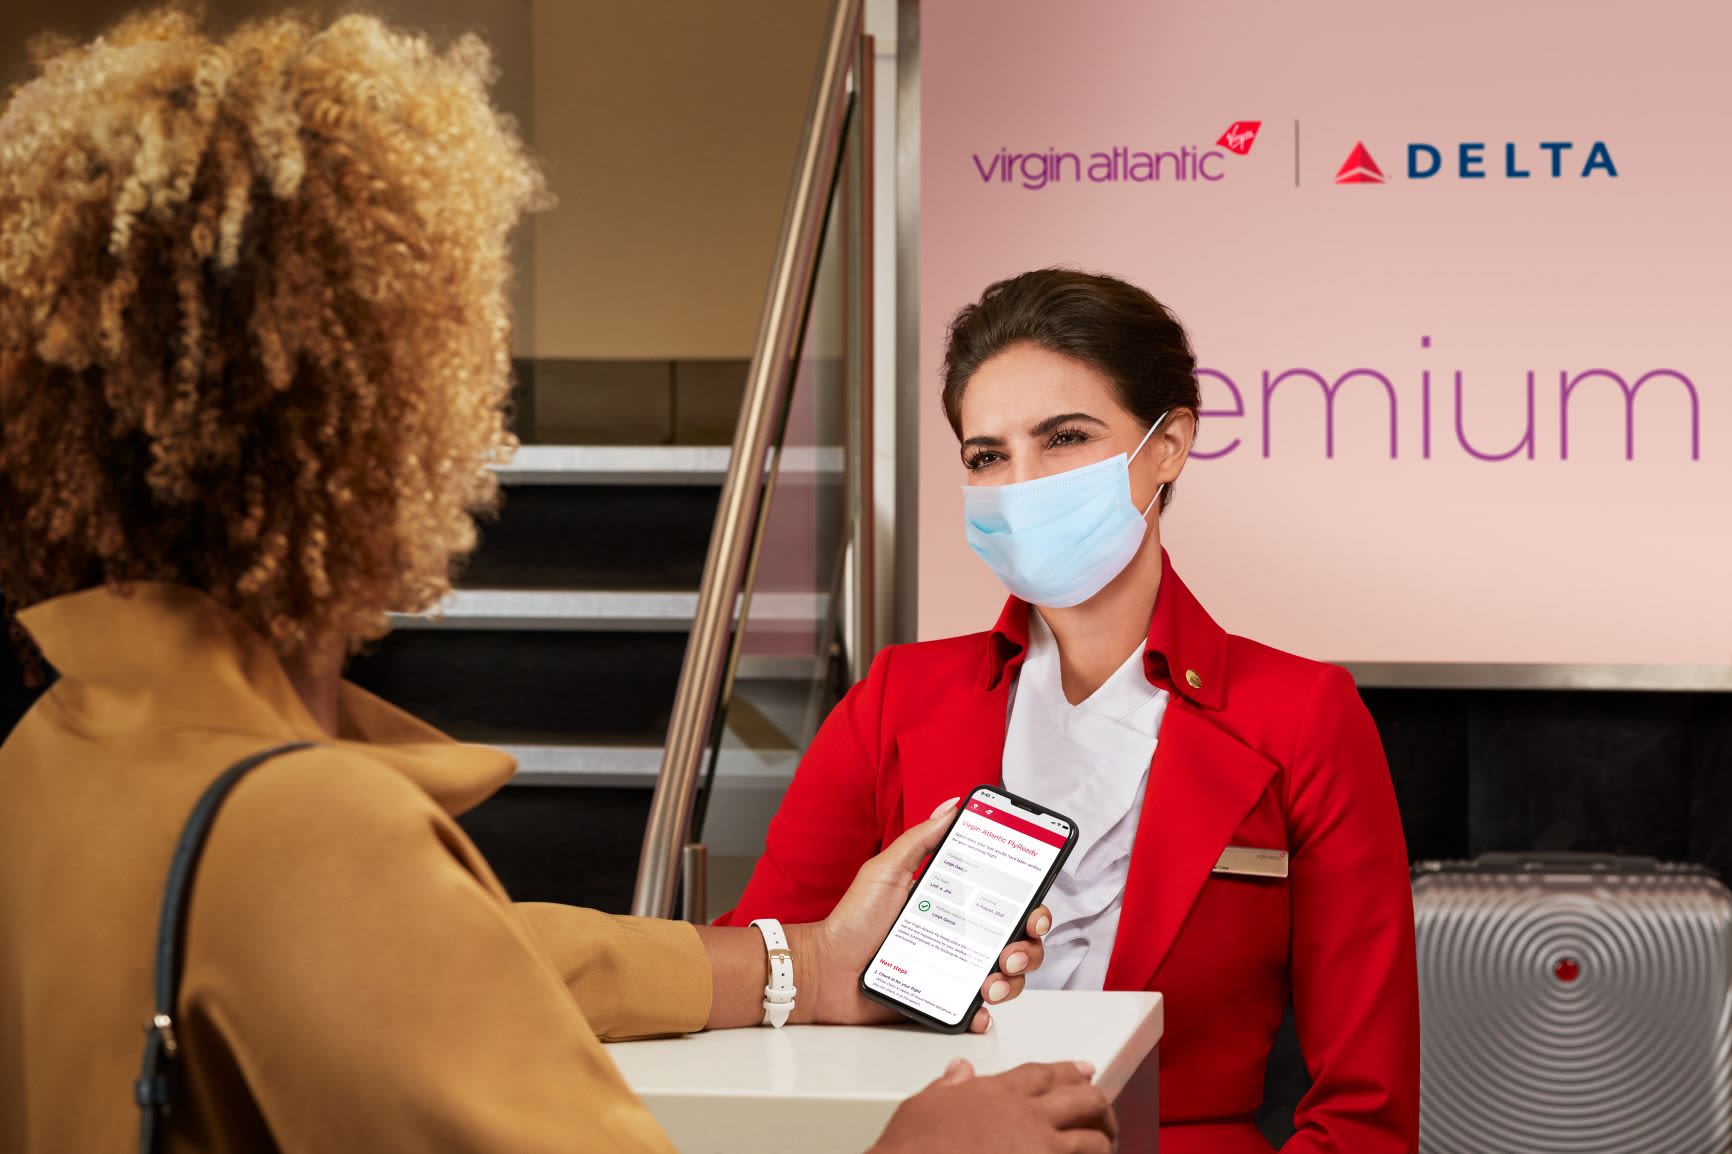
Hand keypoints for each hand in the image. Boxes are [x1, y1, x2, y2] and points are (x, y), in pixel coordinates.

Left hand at [798, 797, 1052, 1032]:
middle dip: (1029, 947)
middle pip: (1019, 941)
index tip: (1034, 908)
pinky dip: (984, 1012)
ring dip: (1013, 981)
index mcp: (957, 903)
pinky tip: (978, 1007)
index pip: (1009, 902)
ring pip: (1008, 977)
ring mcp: (957, 971)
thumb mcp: (887, 870)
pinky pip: (977, 1011)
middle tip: (1010, 949)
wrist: (826, 969)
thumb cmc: (854, 919)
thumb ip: (920, 839)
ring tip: (992, 981)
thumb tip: (952, 804)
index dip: (1033, 906)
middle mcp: (964, 936)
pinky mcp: (944, 1001)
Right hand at [869, 1059, 1115, 1153]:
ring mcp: (1040, 1148)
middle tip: (1104, 1111)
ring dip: (1104, 1140)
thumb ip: (948, 1086)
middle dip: (1099, 1104)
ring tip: (1107, 1145)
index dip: (1068, 1071)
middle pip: (1081, 1099)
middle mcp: (1026, 1115)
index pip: (1044, 1074)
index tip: (1083, 1070)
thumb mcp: (923, 1105)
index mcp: (997, 1092)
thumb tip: (959, 1071)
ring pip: (1091, 1137)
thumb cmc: (913, 1147)